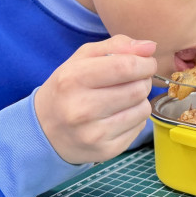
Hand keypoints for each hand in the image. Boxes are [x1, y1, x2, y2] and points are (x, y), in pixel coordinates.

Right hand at [34, 35, 156, 164]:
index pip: (125, 66)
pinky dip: (135, 118)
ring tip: (124, 97)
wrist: (45, 130)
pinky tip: (118, 115)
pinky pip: (139, 128)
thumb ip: (117, 46)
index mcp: (73, 78)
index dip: (145, 62)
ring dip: (140, 99)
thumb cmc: (68, 87)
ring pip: (143, 109)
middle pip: (138, 88)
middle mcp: (82, 108)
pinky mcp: (106, 150)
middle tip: (134, 79)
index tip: (146, 62)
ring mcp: (94, 133)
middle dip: (144, 80)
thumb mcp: (83, 58)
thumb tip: (150, 47)